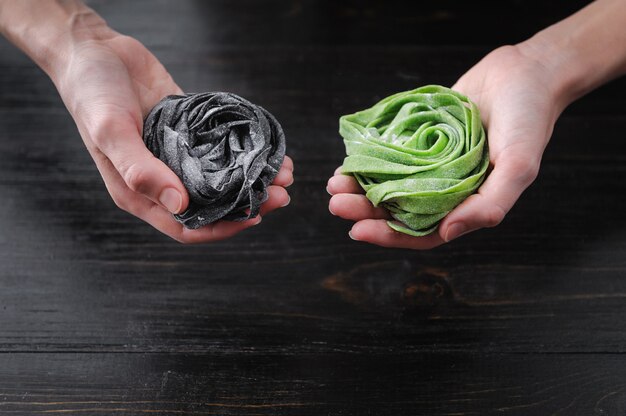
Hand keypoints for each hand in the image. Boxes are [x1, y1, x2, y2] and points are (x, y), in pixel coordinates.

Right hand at [54, 31, 292, 242]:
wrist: (95, 50)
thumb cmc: (92, 94)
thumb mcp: (111, 132)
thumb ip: (141, 171)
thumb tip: (179, 205)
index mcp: (140, 193)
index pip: (186, 226)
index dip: (221, 228)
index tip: (254, 217)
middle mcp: (162, 179)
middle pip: (211, 205)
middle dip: (248, 203)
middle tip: (281, 193)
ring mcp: (178, 155)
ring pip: (221, 178)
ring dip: (252, 178)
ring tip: (282, 171)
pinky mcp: (190, 132)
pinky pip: (222, 147)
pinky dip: (245, 150)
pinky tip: (267, 147)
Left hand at [327, 45, 562, 247]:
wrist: (524, 72)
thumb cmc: (528, 121)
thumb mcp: (518, 166)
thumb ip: (489, 204)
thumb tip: (447, 232)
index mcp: (466, 204)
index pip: (423, 232)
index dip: (390, 236)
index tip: (357, 230)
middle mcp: (444, 187)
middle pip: (398, 209)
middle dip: (365, 210)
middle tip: (336, 203)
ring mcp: (430, 163)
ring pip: (388, 183)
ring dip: (360, 185)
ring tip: (335, 183)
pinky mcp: (420, 138)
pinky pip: (390, 154)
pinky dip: (369, 158)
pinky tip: (349, 159)